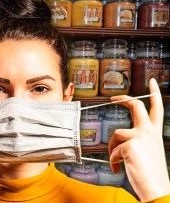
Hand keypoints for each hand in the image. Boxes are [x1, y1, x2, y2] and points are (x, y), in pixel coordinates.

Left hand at [109, 78, 169, 200]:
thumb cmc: (150, 172)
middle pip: (136, 106)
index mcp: (155, 133)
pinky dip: (112, 160)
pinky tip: (118, 168)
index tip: (151, 81)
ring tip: (117, 161)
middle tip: (112, 98)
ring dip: (112, 148)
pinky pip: (113, 150)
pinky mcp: (130, 145)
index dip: (154, 93)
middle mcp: (149, 131)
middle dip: (123, 99)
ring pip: (116, 133)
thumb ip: (138, 140)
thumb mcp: (148, 151)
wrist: (156, 188)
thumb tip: (120, 137)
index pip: (156, 108)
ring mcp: (140, 137)